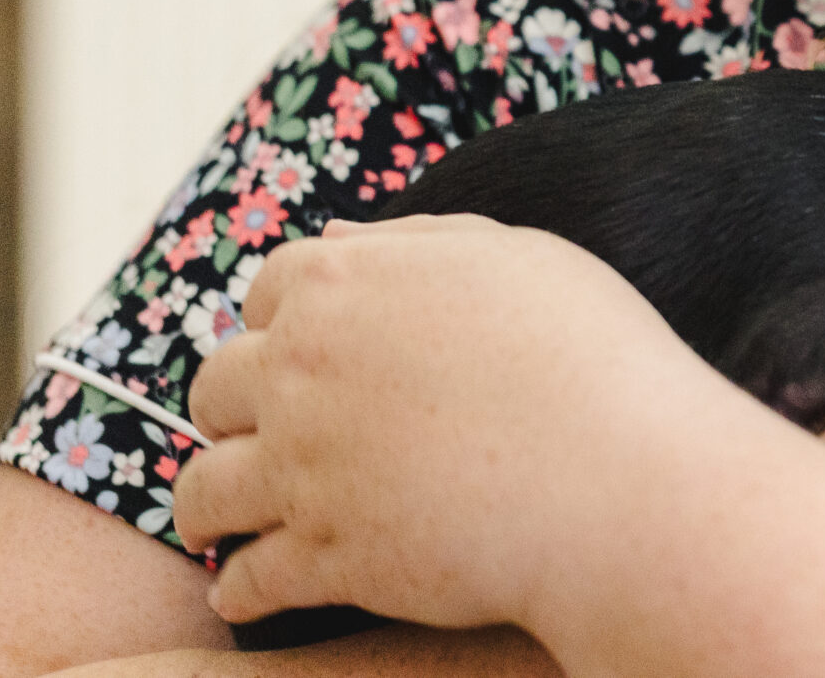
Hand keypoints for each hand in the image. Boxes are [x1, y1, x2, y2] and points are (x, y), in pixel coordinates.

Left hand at [176, 214, 714, 633]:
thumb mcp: (519, 258)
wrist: (621, 479)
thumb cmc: (592, 355)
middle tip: (276, 431)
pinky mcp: (323, 557)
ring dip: (215, 504)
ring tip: (235, 519)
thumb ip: (418, 240)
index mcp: (344, 284)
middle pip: (215, 387)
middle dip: (238, 409)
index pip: (267, 290)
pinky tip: (255, 589)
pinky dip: (243, 588)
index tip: (311, 349)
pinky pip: (245, 580)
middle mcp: (301, 371)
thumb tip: (337, 235)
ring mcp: (304, 469)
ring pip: (203, 491)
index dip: (287, 319)